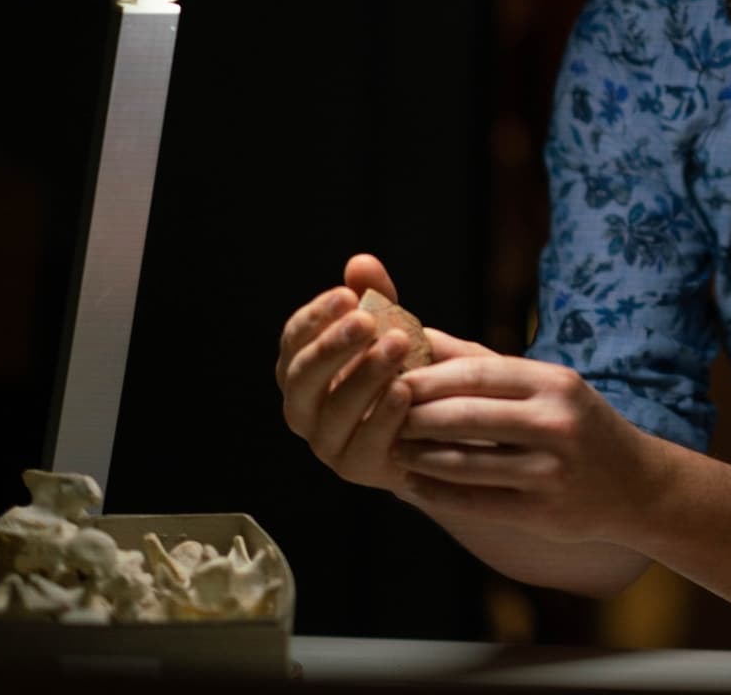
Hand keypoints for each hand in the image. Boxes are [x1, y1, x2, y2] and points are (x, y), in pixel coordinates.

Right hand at [276, 253, 493, 492]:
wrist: (437, 425)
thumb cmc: (405, 368)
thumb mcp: (392, 326)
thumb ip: (376, 296)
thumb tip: (360, 262)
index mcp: (303, 369)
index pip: (293, 341)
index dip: (315, 318)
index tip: (347, 295)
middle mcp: (305, 408)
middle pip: (302, 378)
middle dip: (332, 346)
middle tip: (366, 320)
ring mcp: (328, 442)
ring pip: (332, 411)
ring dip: (364, 375)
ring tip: (397, 344)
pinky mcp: (358, 468)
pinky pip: (364, 444)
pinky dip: (383, 416)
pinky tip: (405, 389)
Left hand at [392, 355, 667, 546]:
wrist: (636, 484)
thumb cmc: (579, 425)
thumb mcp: (547, 386)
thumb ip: (486, 363)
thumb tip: (422, 336)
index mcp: (554, 383)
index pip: (478, 373)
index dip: (427, 377)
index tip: (389, 378)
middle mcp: (556, 423)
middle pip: (465, 416)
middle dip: (415, 416)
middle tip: (379, 415)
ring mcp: (550, 470)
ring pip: (465, 463)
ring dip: (420, 457)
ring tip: (392, 450)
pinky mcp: (542, 512)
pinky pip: (475, 502)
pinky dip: (437, 493)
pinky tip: (415, 485)